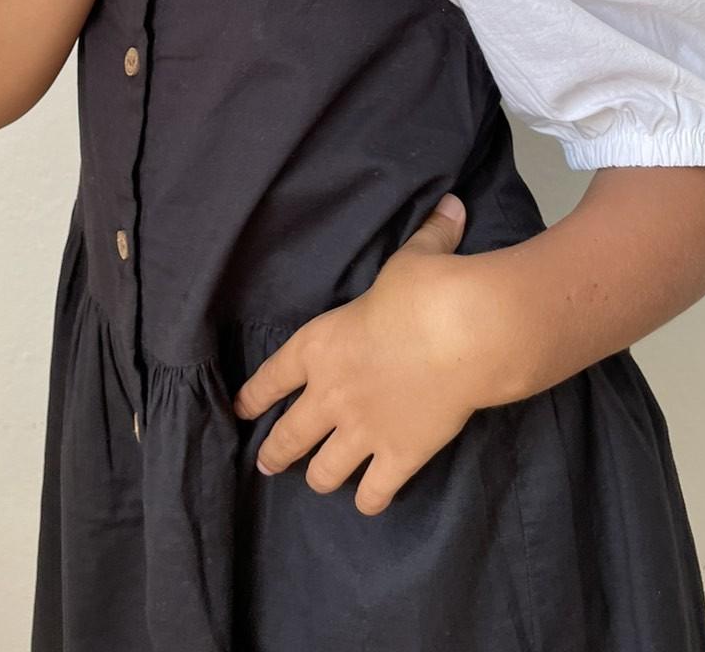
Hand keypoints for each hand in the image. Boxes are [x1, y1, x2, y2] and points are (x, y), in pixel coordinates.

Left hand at [231, 194, 523, 515]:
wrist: (465, 332)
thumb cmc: (428, 289)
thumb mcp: (417, 257)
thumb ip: (427, 237)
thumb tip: (450, 205)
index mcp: (319, 345)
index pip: (270, 377)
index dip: (251, 397)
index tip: (239, 409)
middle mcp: (330, 393)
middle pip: (286, 438)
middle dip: (274, 454)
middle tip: (269, 464)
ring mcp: (362, 430)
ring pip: (322, 473)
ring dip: (320, 477)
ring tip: (321, 479)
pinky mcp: (398, 456)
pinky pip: (372, 494)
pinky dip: (370, 498)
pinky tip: (371, 497)